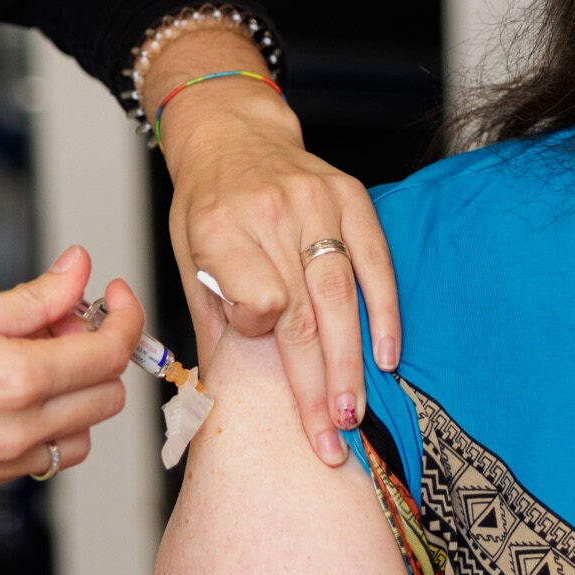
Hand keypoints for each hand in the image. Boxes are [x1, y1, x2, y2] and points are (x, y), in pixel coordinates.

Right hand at [0, 247, 137, 492]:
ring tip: (27, 356)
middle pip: (104, 397)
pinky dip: (41, 426)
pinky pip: (37, 459)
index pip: (107, 352)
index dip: (123, 315)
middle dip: (95, 351)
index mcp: (13, 380)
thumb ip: (26, 298)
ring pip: (78, 435)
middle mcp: (14, 432)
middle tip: (58, 316)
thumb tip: (75, 271)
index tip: (110, 292)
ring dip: (72, 395)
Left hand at [160, 76, 399, 467]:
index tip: (260, 342)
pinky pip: (375, 261)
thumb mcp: (187, 254)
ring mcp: (315, 202)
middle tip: (328, 440)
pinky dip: (385, 311)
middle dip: (317, 385)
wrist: (230, 134)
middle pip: (303, 312)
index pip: (257, 299)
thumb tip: (222, 388)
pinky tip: (388, 356)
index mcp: (220, 229)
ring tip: (352, 413)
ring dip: (351, 362)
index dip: (262, 332)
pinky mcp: (351, 195)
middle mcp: (270, 214)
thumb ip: (211, 315)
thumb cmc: (206, 204)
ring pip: (341, 295)